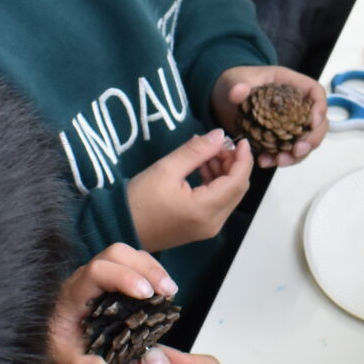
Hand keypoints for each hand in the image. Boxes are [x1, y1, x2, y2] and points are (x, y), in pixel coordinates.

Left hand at [48, 244, 177, 363]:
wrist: (40, 339)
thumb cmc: (52, 348)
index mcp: (73, 294)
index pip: (98, 271)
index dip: (125, 277)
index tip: (147, 294)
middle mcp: (84, 278)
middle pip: (116, 253)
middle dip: (146, 268)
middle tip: (168, 292)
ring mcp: (96, 276)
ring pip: (125, 255)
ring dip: (151, 268)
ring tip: (170, 292)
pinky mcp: (107, 280)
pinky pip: (130, 265)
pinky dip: (149, 273)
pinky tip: (161, 293)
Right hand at [127, 128, 254, 250]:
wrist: (120, 227)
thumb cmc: (139, 199)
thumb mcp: (166, 169)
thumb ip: (196, 151)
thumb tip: (220, 135)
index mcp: (204, 210)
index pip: (237, 182)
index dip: (243, 159)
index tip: (241, 140)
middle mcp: (213, 223)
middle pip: (237, 190)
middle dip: (234, 164)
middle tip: (218, 145)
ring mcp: (208, 228)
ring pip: (229, 196)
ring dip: (224, 173)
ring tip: (206, 154)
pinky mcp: (201, 228)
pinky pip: (219, 203)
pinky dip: (216, 184)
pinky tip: (202, 169)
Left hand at [211, 67, 327, 167]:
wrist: (224, 98)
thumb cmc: (235, 83)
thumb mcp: (234, 80)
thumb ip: (237, 85)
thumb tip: (238, 91)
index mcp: (291, 85)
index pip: (316, 93)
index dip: (320, 107)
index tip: (312, 123)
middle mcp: (296, 105)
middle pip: (318, 122)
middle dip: (311, 139)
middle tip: (297, 151)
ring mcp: (290, 123)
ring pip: (305, 141)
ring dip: (297, 155)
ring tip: (279, 162)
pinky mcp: (280, 138)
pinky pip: (288, 151)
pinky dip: (280, 159)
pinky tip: (265, 162)